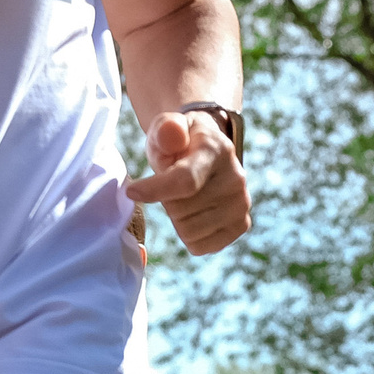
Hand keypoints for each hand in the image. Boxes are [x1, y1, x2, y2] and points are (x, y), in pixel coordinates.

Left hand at [125, 111, 249, 255]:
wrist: (209, 152)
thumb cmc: (180, 142)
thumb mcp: (167, 126)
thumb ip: (166, 129)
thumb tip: (171, 135)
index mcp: (216, 150)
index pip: (185, 180)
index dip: (155, 190)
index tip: (131, 192)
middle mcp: (235, 178)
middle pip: (181, 211)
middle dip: (165, 201)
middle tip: (169, 186)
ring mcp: (241, 204)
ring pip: (189, 231)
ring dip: (176, 219)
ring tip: (182, 199)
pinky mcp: (241, 225)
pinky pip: (201, 246)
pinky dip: (189, 236)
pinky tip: (193, 215)